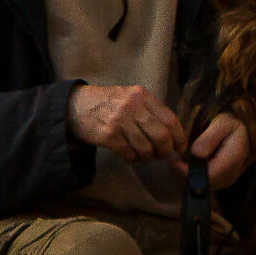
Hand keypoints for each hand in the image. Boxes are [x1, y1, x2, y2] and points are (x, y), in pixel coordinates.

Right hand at [68, 83, 187, 162]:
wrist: (76, 105)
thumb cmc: (109, 104)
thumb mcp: (132, 98)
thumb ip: (151, 111)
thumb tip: (174, 136)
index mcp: (143, 96)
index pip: (171, 119)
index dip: (179, 138)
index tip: (180, 149)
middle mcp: (133, 106)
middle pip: (161, 136)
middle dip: (166, 151)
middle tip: (162, 156)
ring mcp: (119, 120)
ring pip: (146, 148)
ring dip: (148, 157)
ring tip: (144, 156)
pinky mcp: (107, 135)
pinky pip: (129, 153)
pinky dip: (133, 159)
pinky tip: (129, 156)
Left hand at [174, 111, 255, 189]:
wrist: (241, 133)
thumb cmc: (230, 125)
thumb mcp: (222, 123)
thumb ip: (209, 137)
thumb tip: (196, 153)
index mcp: (235, 156)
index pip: (211, 174)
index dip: (190, 172)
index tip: (174, 163)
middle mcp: (234, 172)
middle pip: (206, 184)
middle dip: (186, 176)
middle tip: (172, 163)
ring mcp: (228, 179)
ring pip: (204, 188)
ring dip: (188, 179)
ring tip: (178, 164)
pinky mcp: (222, 182)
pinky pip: (205, 187)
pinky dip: (192, 179)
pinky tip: (186, 168)